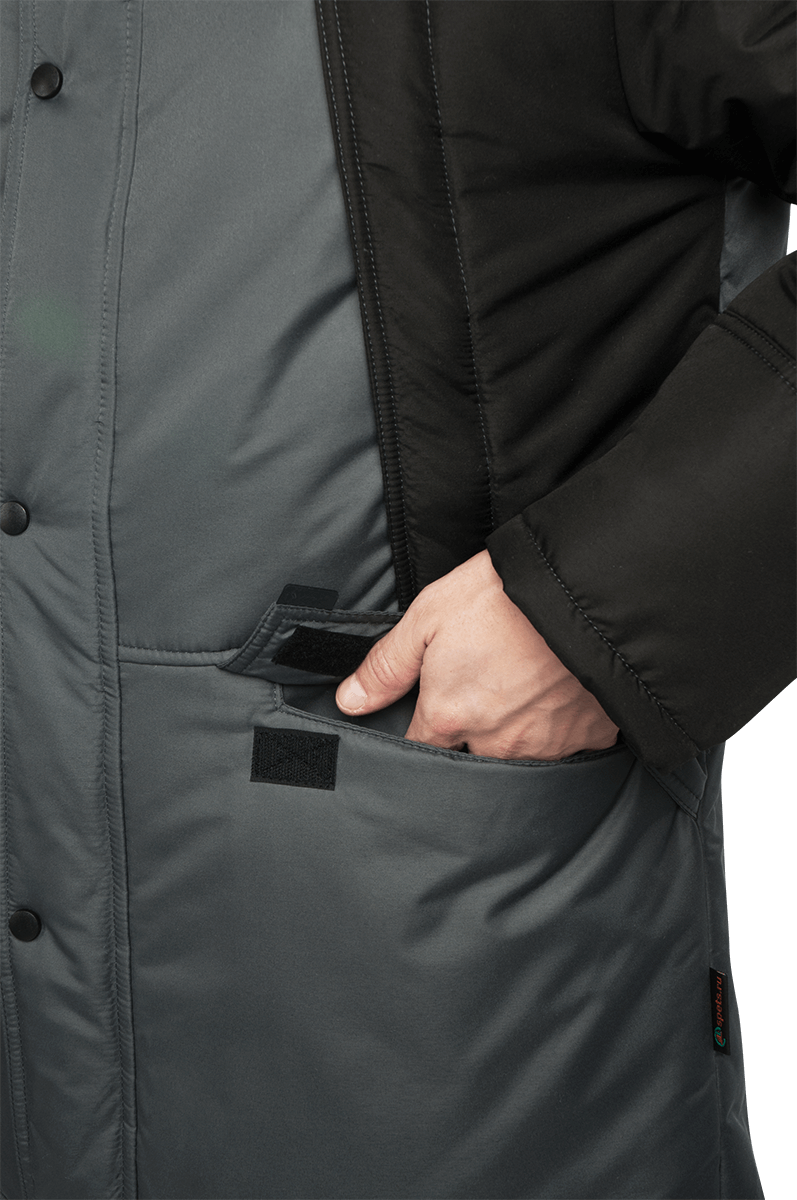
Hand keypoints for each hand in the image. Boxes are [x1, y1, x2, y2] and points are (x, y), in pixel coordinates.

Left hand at [335, 549, 618, 759]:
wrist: (583, 586)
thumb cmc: (502, 595)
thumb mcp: (429, 616)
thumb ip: (386, 666)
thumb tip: (349, 702)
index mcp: (448, 717)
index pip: (418, 750)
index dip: (419, 732)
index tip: (427, 714)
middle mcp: (494, 742)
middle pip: (470, 755)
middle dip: (470, 731)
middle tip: (485, 683)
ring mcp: (544, 744)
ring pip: (519, 752)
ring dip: (515, 730)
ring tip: (523, 683)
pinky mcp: (589, 736)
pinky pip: (567, 743)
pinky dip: (560, 725)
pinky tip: (558, 691)